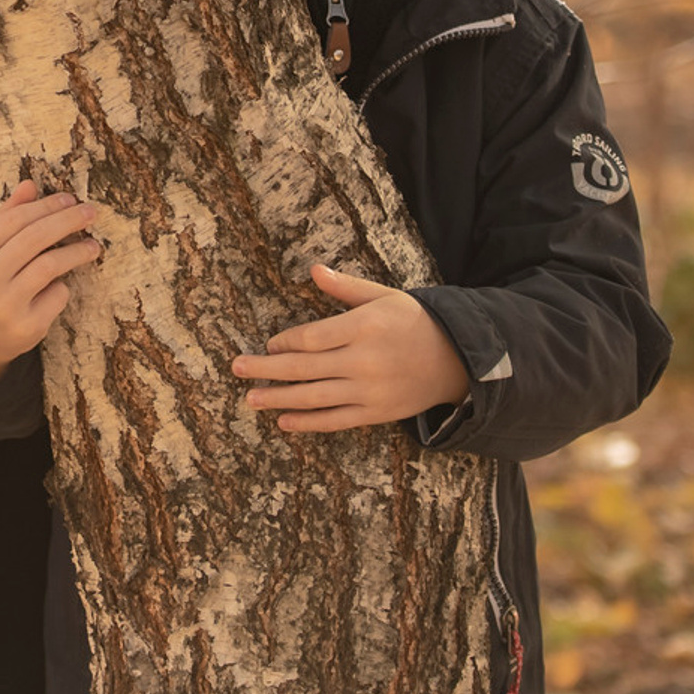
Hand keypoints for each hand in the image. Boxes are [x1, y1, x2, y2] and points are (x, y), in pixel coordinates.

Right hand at [0, 180, 101, 385]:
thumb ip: (7, 216)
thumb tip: (30, 185)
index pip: (14, 220)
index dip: (45, 206)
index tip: (70, 199)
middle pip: (34, 239)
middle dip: (67, 221)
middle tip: (90, 213)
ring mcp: (4, 305)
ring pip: (49, 266)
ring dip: (76, 251)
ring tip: (93, 246)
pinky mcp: (25, 327)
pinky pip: (56, 295)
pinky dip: (63, 286)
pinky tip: (62, 285)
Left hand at [231, 263, 469, 431]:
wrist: (456, 360)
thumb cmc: (413, 321)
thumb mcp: (383, 296)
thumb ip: (346, 288)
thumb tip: (313, 270)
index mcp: (364, 327)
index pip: (312, 337)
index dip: (285, 342)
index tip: (268, 345)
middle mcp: (364, 361)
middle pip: (305, 367)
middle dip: (267, 369)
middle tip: (237, 368)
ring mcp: (369, 390)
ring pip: (315, 396)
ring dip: (279, 398)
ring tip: (251, 398)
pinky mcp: (376, 412)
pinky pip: (336, 420)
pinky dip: (309, 423)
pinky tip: (284, 422)